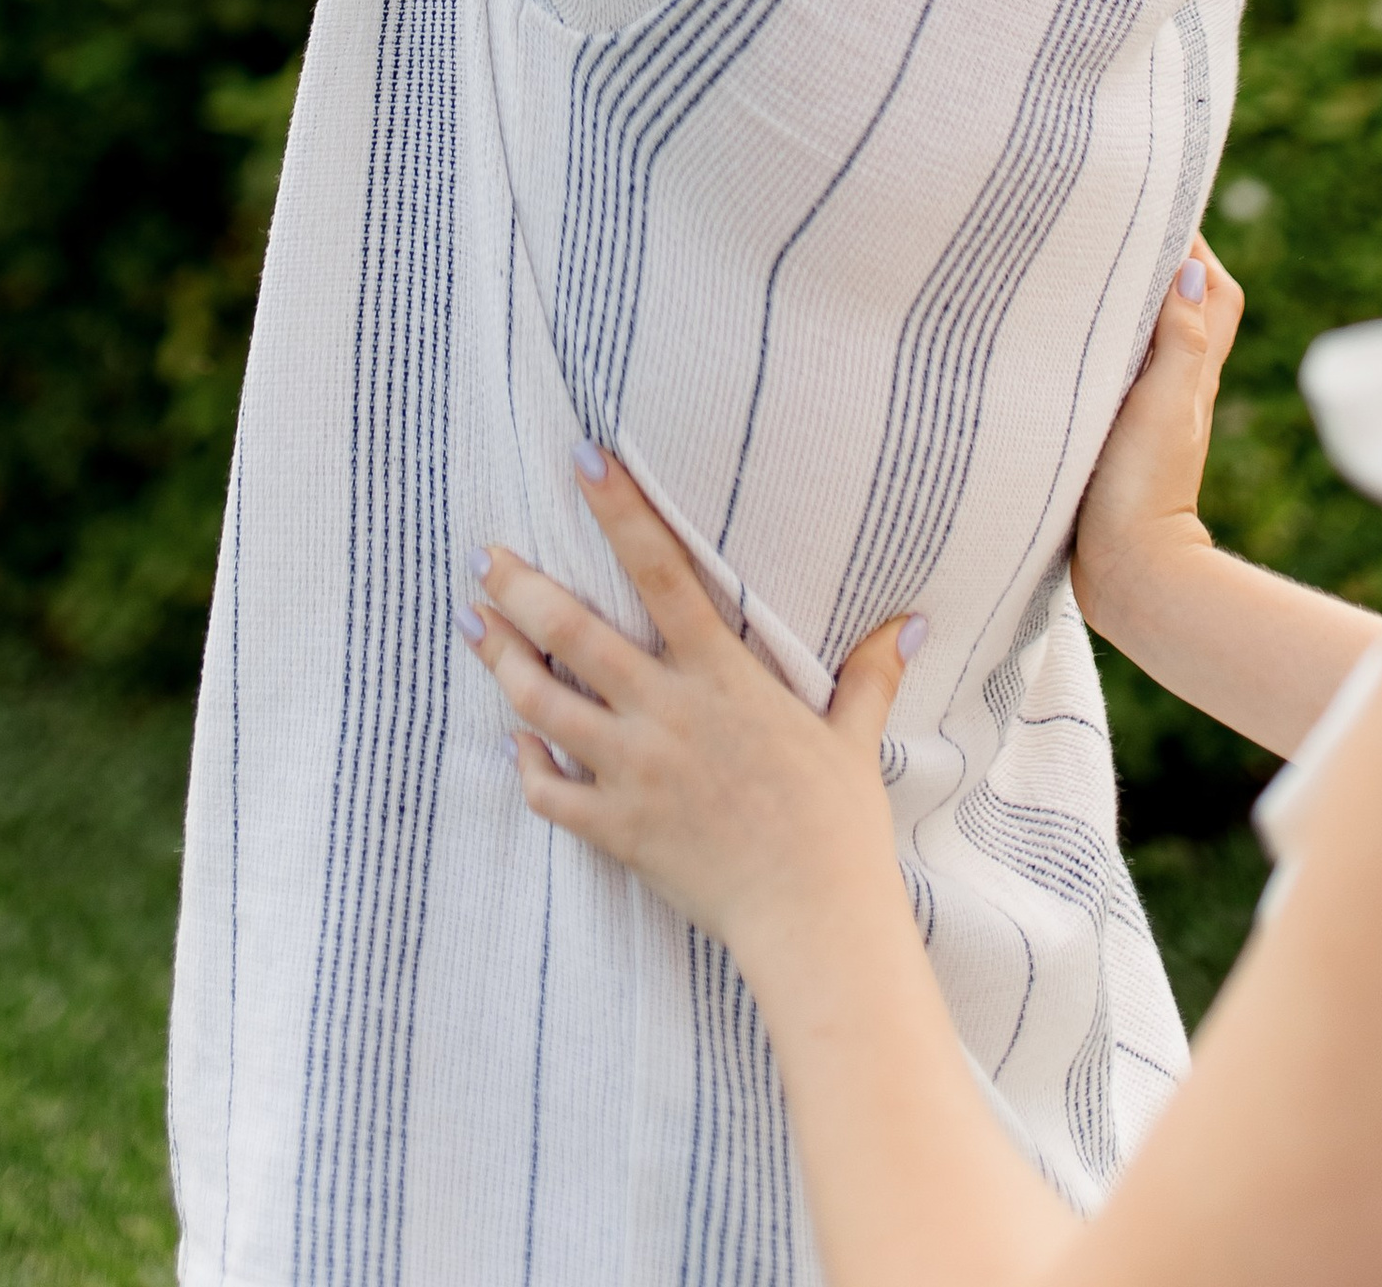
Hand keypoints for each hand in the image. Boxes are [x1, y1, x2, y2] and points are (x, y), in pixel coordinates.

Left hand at [465, 453, 913, 980]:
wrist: (814, 923)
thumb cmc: (838, 830)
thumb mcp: (852, 741)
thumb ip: (869, 676)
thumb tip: (911, 623)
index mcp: (722, 678)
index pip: (663, 573)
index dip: (621, 512)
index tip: (583, 460)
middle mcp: (666, 714)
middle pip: (573, 633)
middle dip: (519, 588)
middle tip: (483, 554)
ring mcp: (634, 772)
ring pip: (542, 703)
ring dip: (500, 659)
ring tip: (470, 623)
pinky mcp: (617, 830)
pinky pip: (549, 792)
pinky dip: (524, 763)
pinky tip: (512, 740)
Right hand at [1070, 234, 1241, 637]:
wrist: (1124, 575)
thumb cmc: (1144, 489)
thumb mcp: (1163, 405)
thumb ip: (1181, 339)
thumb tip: (1195, 267)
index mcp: (1193, 372)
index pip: (1213, 288)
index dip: (1195, 245)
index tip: (1160, 204)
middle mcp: (1175, 385)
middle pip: (1185, 304)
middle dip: (1162, 261)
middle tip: (1120, 220)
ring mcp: (1145, 411)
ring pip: (1147, 334)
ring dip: (1127, 300)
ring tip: (1087, 261)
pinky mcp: (1112, 433)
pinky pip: (1114, 367)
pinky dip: (1102, 341)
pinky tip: (1065, 334)